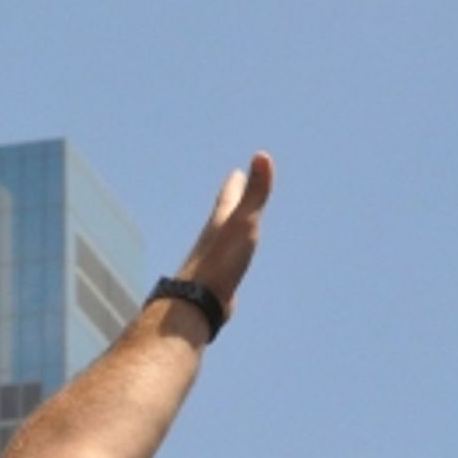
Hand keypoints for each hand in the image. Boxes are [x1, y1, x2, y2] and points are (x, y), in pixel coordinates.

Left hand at [173, 152, 273, 321]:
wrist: (197, 302)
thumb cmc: (220, 261)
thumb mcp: (242, 222)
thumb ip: (254, 193)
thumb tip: (261, 155)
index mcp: (219, 223)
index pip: (229, 196)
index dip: (234, 184)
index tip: (236, 172)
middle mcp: (213, 240)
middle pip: (222, 214)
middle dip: (229, 200)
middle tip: (234, 188)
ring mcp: (213, 262)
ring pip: (222, 239)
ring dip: (227, 228)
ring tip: (232, 226)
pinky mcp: (215, 284)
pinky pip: (225, 264)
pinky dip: (229, 257)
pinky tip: (230, 267)